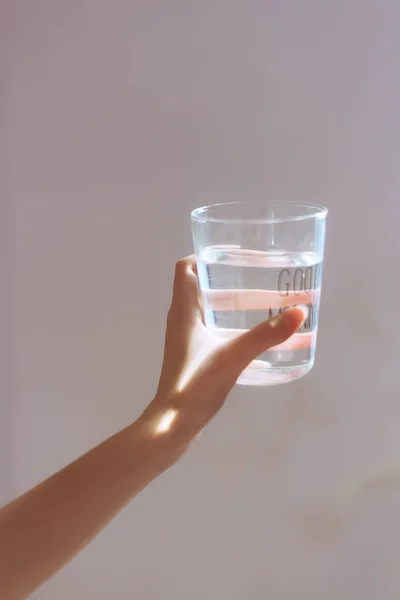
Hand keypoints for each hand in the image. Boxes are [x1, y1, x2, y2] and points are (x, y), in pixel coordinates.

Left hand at [142, 256, 304, 454]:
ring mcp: (187, 340)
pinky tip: (259, 338)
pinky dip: (235, 326)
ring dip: (237, 305)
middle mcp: (182, 320)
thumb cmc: (196, 384)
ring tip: (270, 306)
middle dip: (234, 281)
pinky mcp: (194, 357)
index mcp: (183, 310)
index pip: (185, 268)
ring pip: (212, 310)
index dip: (206, 255)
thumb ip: (266, 335)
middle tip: (264, 278)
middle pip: (204, 287)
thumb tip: (299, 311)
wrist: (174, 424)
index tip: (234, 254)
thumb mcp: (234, 355)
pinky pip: (215, 330)